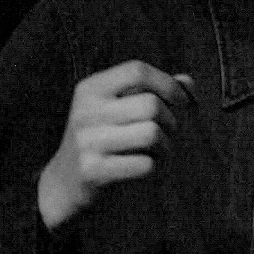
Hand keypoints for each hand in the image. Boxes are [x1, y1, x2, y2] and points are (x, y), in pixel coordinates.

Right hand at [38, 60, 193, 230]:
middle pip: (152, 105)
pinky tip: (145, 167)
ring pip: (152, 134)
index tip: (181, 101)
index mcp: (91, 88)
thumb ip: (154, 91)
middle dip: (171, 121)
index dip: (167, 83)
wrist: (64, 183)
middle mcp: (86, 110)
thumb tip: (189, 83)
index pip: (137, 70)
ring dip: (166, 146)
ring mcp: (87, 141)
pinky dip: (155, 167)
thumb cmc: (104, 138)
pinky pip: (145, 164)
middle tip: (167, 133)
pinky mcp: (93, 170)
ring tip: (158, 151)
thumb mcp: (118, 108)